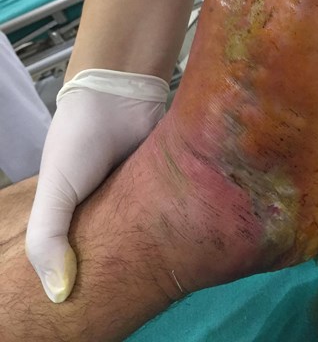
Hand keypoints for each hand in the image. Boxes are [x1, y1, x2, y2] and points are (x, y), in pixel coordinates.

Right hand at [26, 68, 168, 302]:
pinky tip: (188, 245)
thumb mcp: (55, 192)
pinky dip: (178, 225)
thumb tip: (59, 296)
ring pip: (151, 234)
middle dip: (128, 269)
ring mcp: (141, 196)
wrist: (118, 94)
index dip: (91, 282)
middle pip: (121, 249)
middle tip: (142, 297)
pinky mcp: (167, 182)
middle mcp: (111, 207)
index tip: (103, 306)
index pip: (84, 259)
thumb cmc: (79, 142)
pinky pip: (174, 211)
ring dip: (157, 248)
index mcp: (79, 215)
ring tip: (168, 275)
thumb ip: (47, 239)